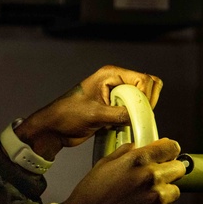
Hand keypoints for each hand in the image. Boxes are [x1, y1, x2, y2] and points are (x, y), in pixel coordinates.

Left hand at [15, 65, 162, 159]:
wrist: (54, 128)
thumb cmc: (68, 115)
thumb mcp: (96, 115)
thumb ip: (120, 114)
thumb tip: (141, 118)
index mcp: (111, 74)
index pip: (144, 80)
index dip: (146, 97)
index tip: (139, 113)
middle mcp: (116, 81)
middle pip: (147, 86)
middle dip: (146, 103)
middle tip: (135, 117)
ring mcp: (116, 94)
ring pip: (142, 100)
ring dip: (139, 112)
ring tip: (126, 122)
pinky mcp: (114, 107)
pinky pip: (133, 110)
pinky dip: (133, 119)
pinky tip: (121, 126)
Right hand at [61, 138, 184, 203]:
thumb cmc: (91, 195)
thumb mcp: (104, 164)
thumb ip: (126, 152)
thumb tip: (138, 146)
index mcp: (139, 160)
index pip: (171, 148)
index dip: (169, 150)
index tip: (168, 154)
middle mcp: (152, 178)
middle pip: (179, 168)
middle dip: (169, 171)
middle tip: (153, 178)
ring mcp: (158, 199)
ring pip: (174, 190)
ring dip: (164, 192)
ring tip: (143, 197)